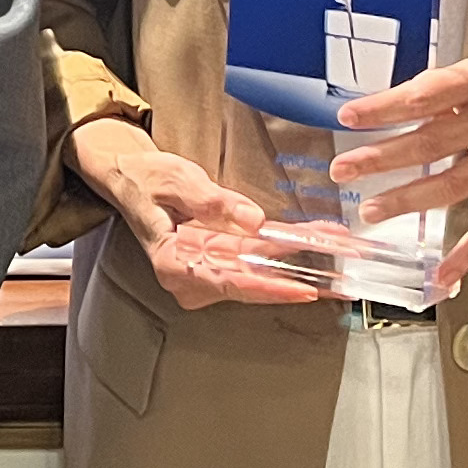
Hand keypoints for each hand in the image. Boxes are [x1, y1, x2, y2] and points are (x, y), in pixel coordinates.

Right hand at [67, 118, 322, 309]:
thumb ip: (213, 202)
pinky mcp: (216, 260)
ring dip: (296, 259)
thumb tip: (253, 220)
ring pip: (258, 271)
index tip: (301, 291)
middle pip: (250, 281)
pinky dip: (282, 248)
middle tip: (337, 263)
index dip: (268, 288)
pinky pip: (254, 259)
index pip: (227, 282)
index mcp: (172, 263)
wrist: (130, 176)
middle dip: (296, 273)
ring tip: (335, 244)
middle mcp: (190, 276)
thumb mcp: (176, 180)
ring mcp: (204, 271)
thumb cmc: (145, 179)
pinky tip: (311, 237)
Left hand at [330, 48, 467, 294]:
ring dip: (408, 199)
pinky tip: (443, 272)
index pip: (430, 92)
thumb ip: (462, 85)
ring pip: (454, 183)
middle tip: (345, 168)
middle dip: (383, 156)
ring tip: (371, 210)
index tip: (351, 114)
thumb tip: (412, 99)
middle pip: (433, 140)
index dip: (388, 105)